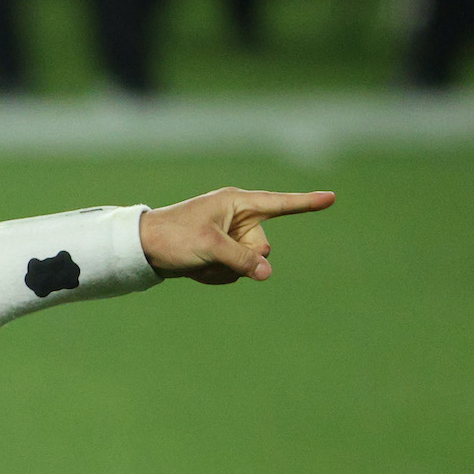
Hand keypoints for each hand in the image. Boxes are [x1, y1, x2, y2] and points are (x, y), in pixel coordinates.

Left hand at [140, 187, 335, 284]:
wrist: (141, 249)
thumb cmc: (172, 237)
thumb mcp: (209, 247)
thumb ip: (241, 259)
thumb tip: (267, 273)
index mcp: (236, 203)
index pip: (279, 204)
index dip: (306, 203)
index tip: (332, 197)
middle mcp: (237, 218)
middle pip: (261, 247)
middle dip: (240, 258)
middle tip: (208, 253)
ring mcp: (230, 237)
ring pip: (249, 264)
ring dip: (225, 270)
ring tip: (197, 260)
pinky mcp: (222, 254)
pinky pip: (234, 272)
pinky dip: (216, 276)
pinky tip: (195, 269)